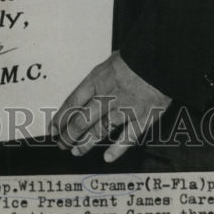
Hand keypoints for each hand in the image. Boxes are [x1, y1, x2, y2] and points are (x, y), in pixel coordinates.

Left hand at [49, 51, 171, 161]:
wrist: (160, 59)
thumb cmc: (136, 55)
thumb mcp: (109, 62)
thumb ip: (99, 78)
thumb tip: (90, 88)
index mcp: (96, 81)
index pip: (72, 102)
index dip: (60, 117)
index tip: (53, 128)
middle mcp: (106, 97)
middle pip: (81, 120)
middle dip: (69, 134)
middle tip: (61, 143)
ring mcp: (124, 110)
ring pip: (99, 131)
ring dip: (85, 143)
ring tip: (76, 151)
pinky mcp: (142, 118)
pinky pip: (128, 138)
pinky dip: (117, 149)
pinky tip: (107, 157)